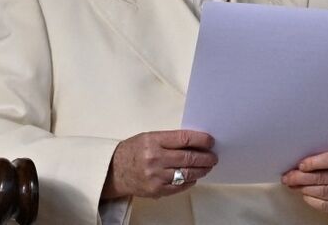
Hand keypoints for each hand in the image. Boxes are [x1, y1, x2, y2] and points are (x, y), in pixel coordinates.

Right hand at [101, 130, 216, 199]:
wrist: (114, 171)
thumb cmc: (133, 151)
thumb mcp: (148, 138)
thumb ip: (169, 140)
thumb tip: (194, 143)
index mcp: (153, 141)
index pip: (183, 139)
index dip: (201, 140)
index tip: (210, 141)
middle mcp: (155, 158)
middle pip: (188, 158)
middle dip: (205, 157)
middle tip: (213, 156)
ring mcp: (156, 176)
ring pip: (187, 173)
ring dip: (201, 170)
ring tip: (207, 167)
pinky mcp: (157, 190)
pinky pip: (180, 186)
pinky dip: (190, 182)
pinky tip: (194, 177)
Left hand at [281, 145, 327, 212]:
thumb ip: (320, 153)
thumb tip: (295, 161)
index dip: (313, 163)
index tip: (300, 165)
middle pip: (323, 178)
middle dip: (301, 178)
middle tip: (287, 177)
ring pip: (323, 193)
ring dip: (303, 189)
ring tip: (292, 185)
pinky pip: (326, 205)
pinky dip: (311, 200)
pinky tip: (304, 194)